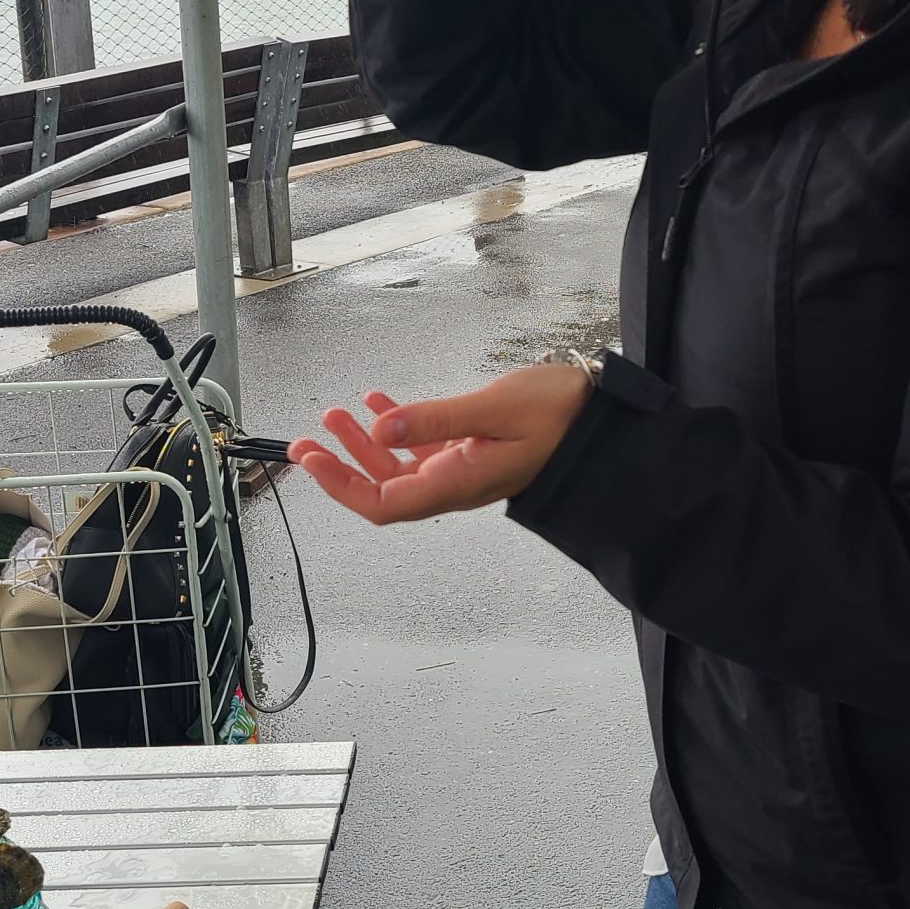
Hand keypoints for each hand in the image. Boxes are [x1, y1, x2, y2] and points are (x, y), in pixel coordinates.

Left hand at [288, 365, 592, 523]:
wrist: (603, 419)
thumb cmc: (559, 414)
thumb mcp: (493, 408)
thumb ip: (435, 418)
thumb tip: (381, 428)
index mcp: (458, 483)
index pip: (384, 504)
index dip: (341, 486)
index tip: (312, 459)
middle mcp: (455, 484)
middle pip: (383, 489)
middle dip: (342, 466)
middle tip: (306, 440)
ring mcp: (462, 470)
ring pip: (399, 467)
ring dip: (365, 443)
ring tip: (337, 413)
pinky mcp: (471, 452)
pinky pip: (422, 449)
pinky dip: (396, 428)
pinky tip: (379, 404)